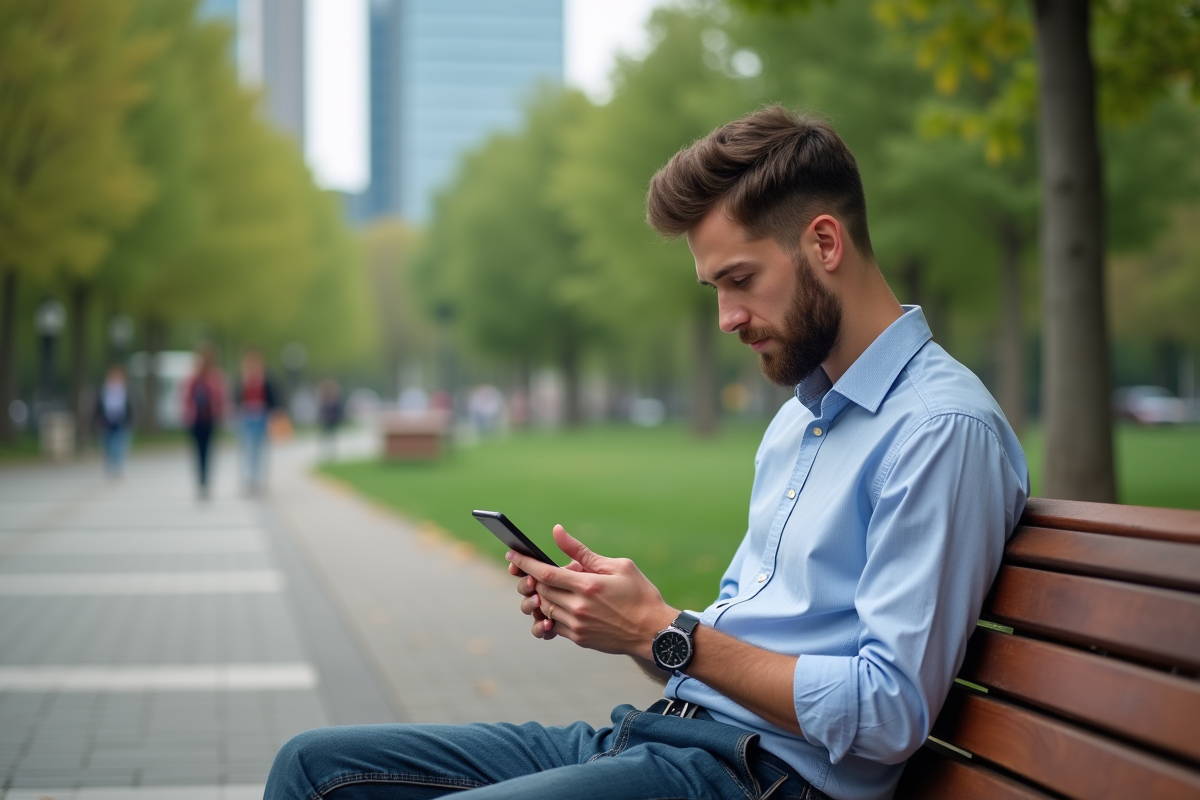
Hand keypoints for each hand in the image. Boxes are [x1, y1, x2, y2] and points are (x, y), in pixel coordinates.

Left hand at [507, 525, 675, 657]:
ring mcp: (577, 626)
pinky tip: (558, 605)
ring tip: (548, 586)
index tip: (512, 553)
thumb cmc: (640, 594)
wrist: (654, 632)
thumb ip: (581, 552)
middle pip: (541, 590)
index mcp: (587, 586)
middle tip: (533, 569)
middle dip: (533, 578)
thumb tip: (557, 532)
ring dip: (542, 596)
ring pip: (544, 608)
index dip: (525, 563)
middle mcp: (578, 607)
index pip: (545, 573)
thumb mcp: (617, 566)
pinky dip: (550, 614)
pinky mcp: (579, 639)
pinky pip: (553, 625)